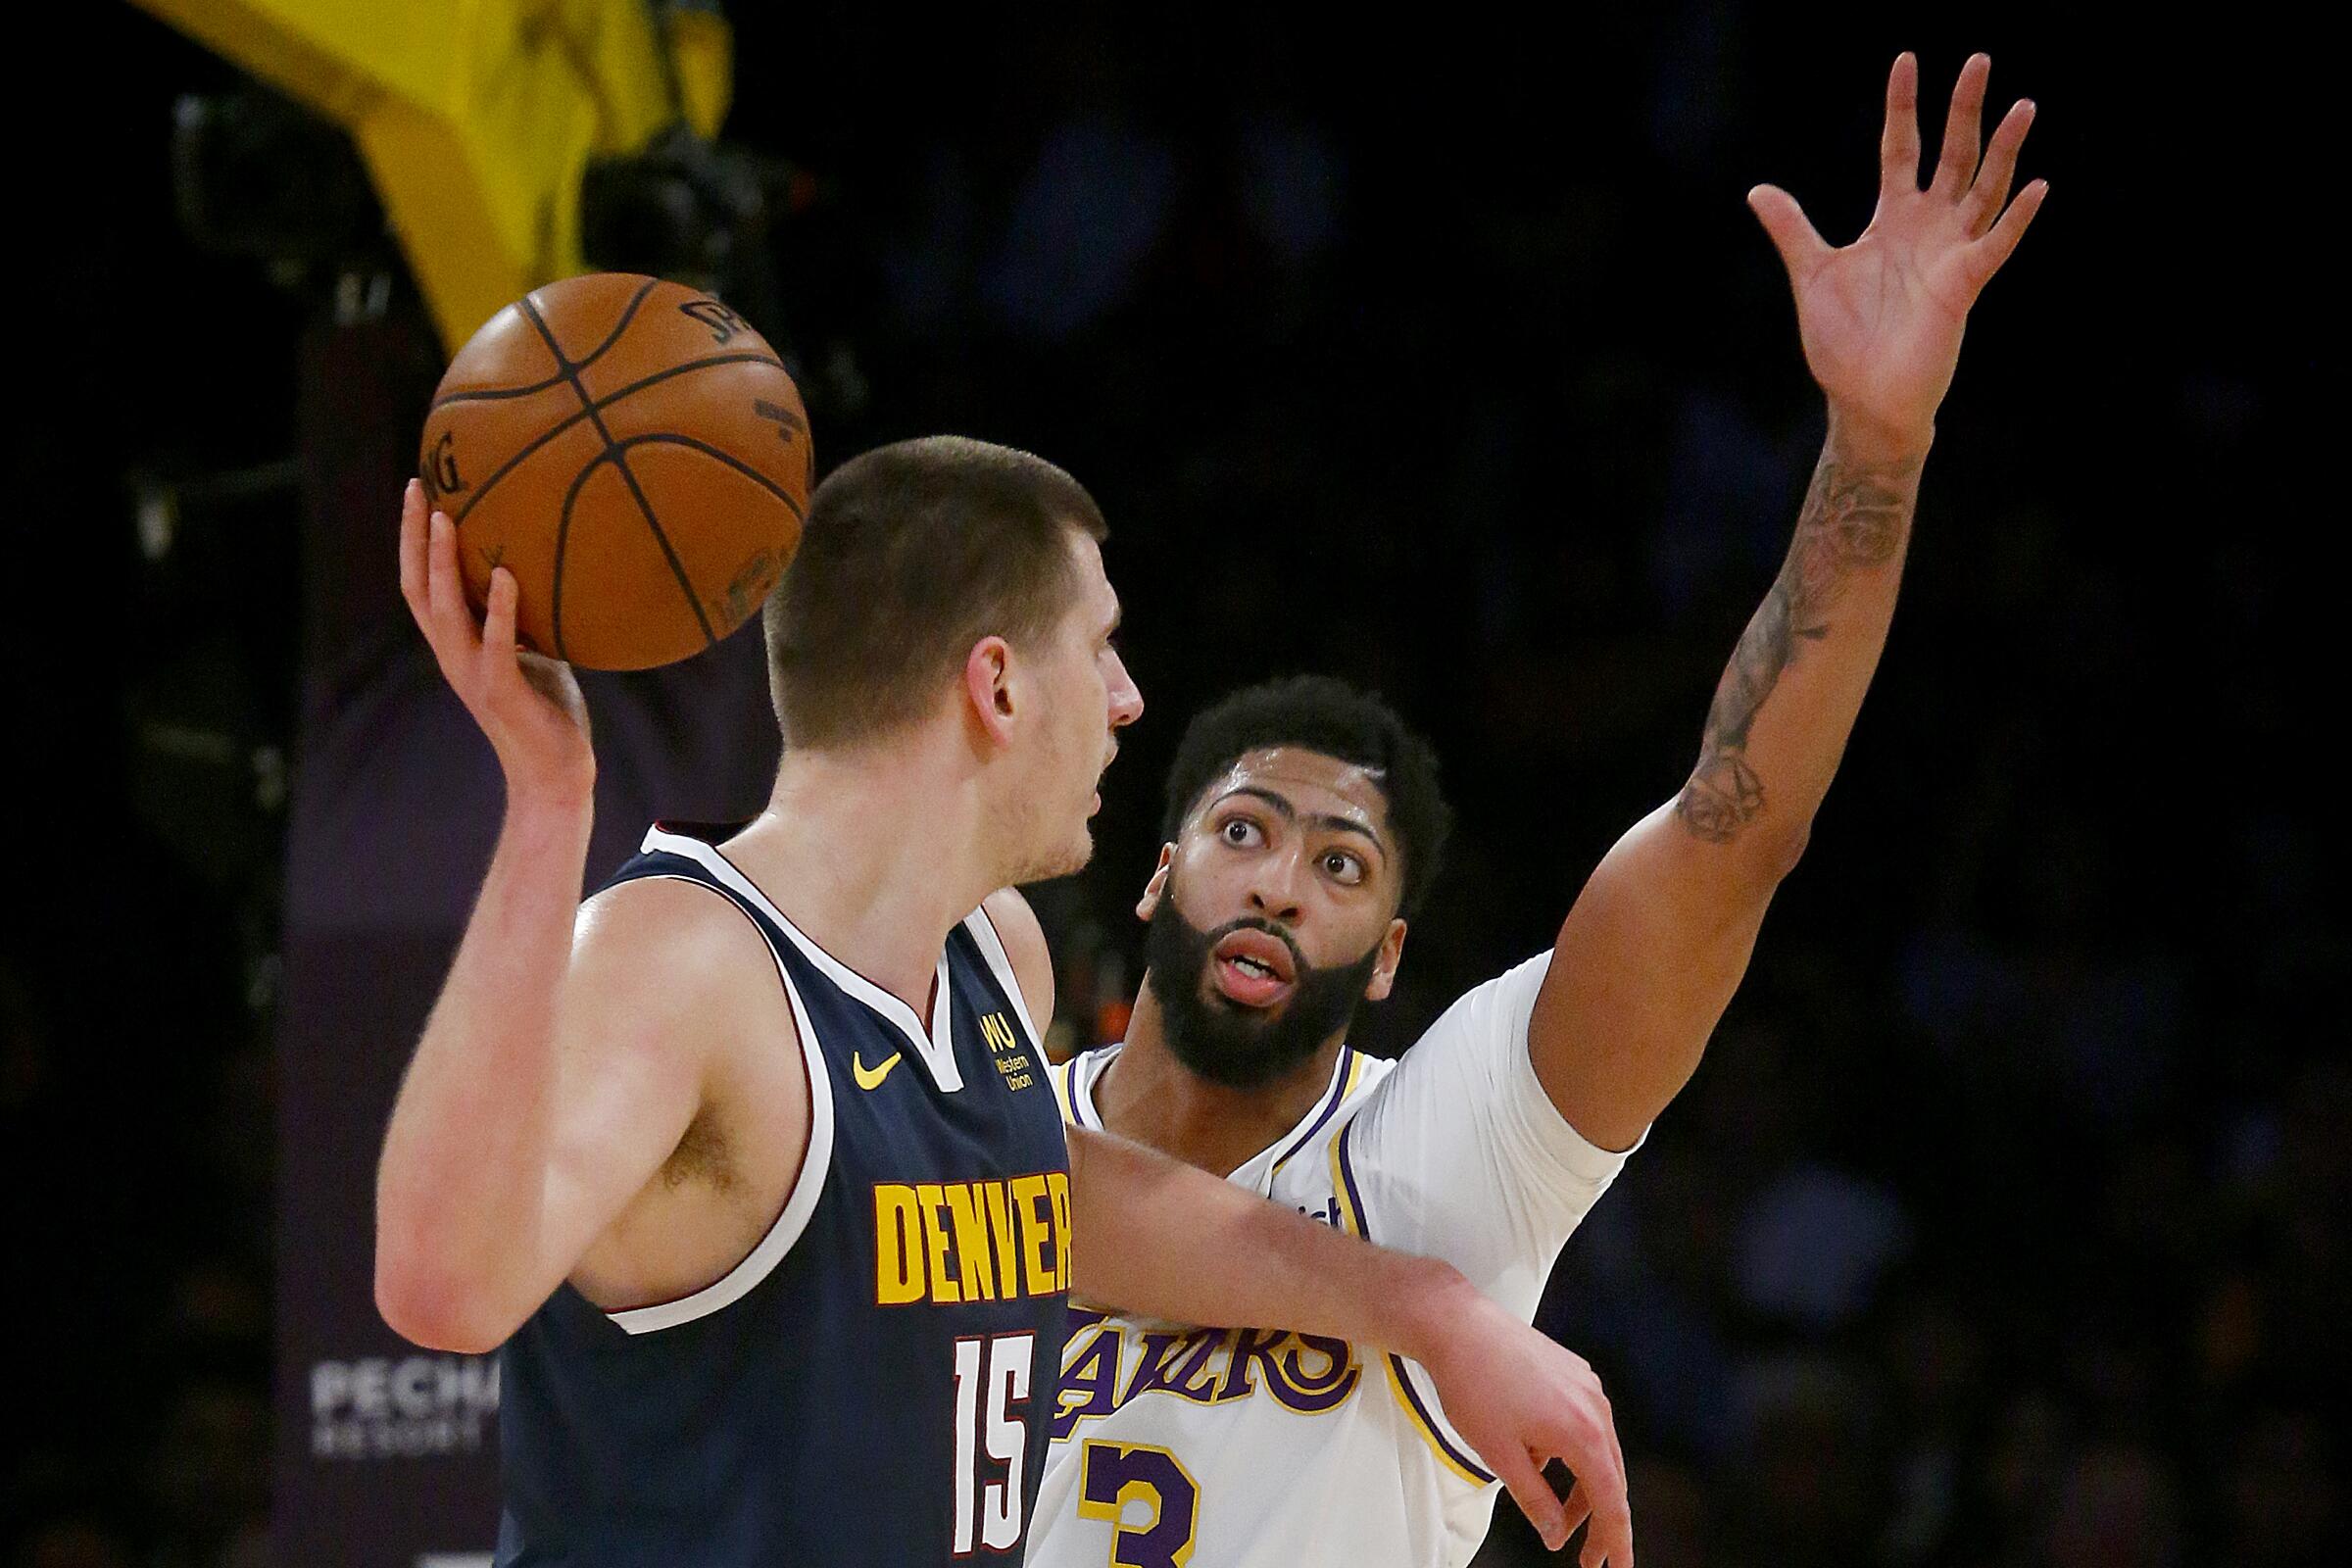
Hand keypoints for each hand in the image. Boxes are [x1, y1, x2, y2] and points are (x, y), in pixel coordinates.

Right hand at [396, 478, 594, 799]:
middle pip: (418, 587)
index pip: (421, 584)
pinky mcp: (502, 691)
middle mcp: (453, 656)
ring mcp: (473, 674)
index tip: (419, 491)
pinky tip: (507, 575)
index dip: (414, 539)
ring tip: (449, 518)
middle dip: (415, 537)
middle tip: (419, 487)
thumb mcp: (534, 651)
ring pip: (445, 611)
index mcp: (456, 645)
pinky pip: (497, 644)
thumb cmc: (548, 712)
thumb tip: (546, 568)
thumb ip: (526, 616)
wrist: (554, 775)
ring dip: (444, 563)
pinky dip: (500, 609)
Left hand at [1422, 1290, 1630, 1563]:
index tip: (1617, 1566)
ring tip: (1552, 1512)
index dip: (1615, 1540)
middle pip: (1609, 1477)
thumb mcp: (1500, 1456)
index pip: (1611, 1501)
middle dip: (1596, 1520)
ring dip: (1579, 1486)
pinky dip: (1568, 1452)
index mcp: (1584, 1432)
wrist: (1458, 1326)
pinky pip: (1581, 1423)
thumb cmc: (1474, 1384)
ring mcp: (1585, 1386)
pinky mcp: (1572, 1373)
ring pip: (1595, 1450)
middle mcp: (1594, 1406)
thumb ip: (1534, 1499)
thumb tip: (1555, 1531)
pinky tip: (1538, 1458)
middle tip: (1586, 1556)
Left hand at [1748, 52, 2046, 449]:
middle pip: (1952, 154)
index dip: (1903, 107)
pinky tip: (2036, 186)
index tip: (1905, 61)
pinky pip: (1996, 245)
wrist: (1862, 396)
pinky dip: (2016, 218)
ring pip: (1984, 188)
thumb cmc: (1842, 341)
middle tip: (1979, 58)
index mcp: (1892, 220)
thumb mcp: (1811, 273)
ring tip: (2022, 106)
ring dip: (2003, 150)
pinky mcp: (1963, 285)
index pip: (1900, 148)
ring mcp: (1950, 253)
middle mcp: (1928, 228)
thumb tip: (1758, 190)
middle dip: (1964, 108)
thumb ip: (1792, 230)